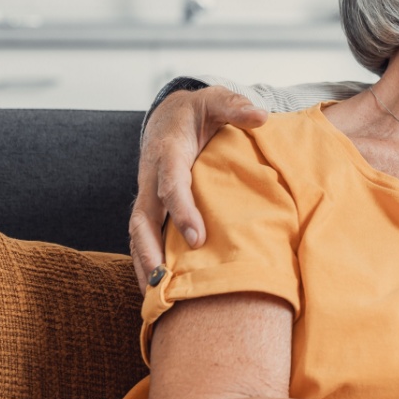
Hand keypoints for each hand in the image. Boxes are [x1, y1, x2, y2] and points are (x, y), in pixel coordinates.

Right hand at [131, 86, 267, 287]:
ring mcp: (146, 194)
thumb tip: (261, 116)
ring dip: (143, 264)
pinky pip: (143, 236)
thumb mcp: (216, 99)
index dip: (182, 211)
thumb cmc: (199, 110)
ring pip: (137, 233)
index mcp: (168, 151)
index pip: (171, 184)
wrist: (169, 114)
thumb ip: (235, 107)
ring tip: (155, 298)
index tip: (197, 238)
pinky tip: (157, 291)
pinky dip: (145, 262)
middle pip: (143, 218)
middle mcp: (151, 176)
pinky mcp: (149, 207)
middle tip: (164, 281)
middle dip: (150, 250)